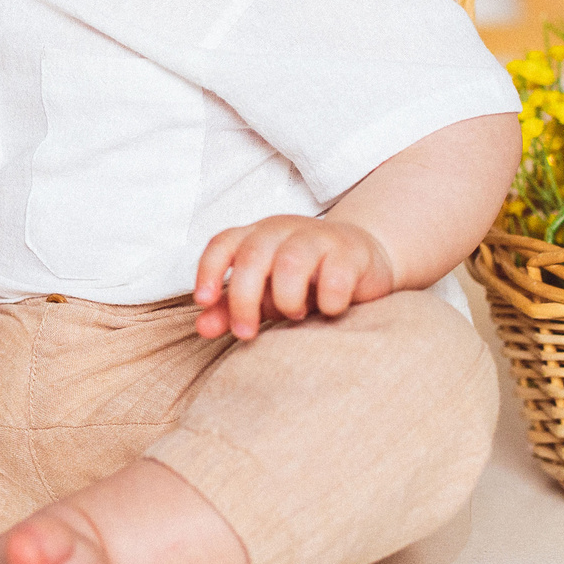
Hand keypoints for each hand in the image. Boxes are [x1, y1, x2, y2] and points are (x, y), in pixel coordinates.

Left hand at [192, 216, 391, 341]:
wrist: (362, 260)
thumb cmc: (304, 279)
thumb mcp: (264, 294)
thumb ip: (231, 309)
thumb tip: (202, 328)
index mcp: (255, 236)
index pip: (223, 243)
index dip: (209, 270)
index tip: (204, 301)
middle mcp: (283, 230)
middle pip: (252, 255)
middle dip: (244, 299)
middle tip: (246, 334)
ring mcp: (318, 237)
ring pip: (290, 261)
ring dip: (287, 297)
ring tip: (295, 315)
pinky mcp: (351, 252)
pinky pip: (335, 275)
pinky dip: (328, 299)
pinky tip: (329, 309)